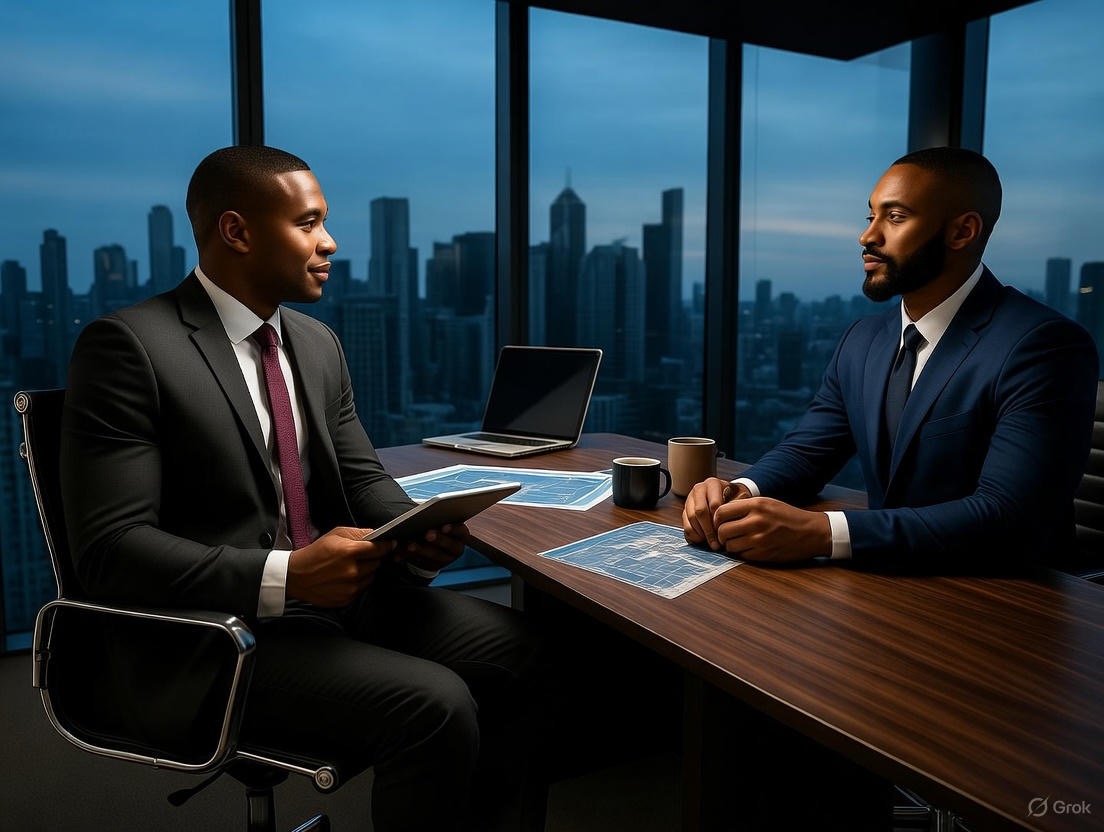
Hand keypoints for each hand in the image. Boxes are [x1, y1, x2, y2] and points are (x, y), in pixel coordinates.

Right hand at [286, 526, 394, 606]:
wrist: (296, 576)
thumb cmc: (316, 552)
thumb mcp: (335, 534)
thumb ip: (359, 533)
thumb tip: (377, 534)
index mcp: (349, 552)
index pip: (379, 549)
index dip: (386, 546)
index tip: (390, 544)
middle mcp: (352, 571)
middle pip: (377, 563)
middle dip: (372, 558)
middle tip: (360, 556)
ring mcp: (350, 587)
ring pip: (371, 576)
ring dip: (366, 571)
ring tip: (350, 567)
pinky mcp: (347, 598)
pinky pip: (362, 588)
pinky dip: (358, 583)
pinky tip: (344, 578)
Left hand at [395, 522, 470, 573]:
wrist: (436, 547)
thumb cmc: (438, 526)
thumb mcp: (443, 522)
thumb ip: (440, 517)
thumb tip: (431, 511)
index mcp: (461, 535)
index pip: (461, 532)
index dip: (453, 530)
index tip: (444, 527)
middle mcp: (455, 549)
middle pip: (448, 545)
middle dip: (437, 539)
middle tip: (427, 534)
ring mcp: (444, 560)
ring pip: (433, 556)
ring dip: (420, 550)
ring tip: (409, 545)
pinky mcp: (430, 566)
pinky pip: (418, 562)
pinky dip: (407, 557)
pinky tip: (398, 555)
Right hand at [683, 477, 749, 549]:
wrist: (727, 495)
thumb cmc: (735, 498)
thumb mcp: (740, 497)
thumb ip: (737, 505)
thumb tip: (732, 518)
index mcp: (712, 483)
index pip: (714, 504)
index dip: (719, 521)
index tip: (725, 533)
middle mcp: (699, 489)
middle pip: (700, 511)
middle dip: (709, 530)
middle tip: (716, 543)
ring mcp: (690, 499)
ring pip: (691, 519)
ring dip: (701, 534)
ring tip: (712, 543)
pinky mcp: (685, 510)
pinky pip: (685, 525)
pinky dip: (694, 535)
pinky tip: (704, 540)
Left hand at [712, 497, 830, 561]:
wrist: (811, 532)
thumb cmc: (787, 516)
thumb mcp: (766, 502)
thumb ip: (744, 506)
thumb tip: (719, 513)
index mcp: (756, 505)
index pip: (721, 512)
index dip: (716, 518)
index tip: (719, 522)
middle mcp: (756, 521)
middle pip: (722, 530)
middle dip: (721, 534)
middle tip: (726, 535)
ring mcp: (759, 540)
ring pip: (729, 545)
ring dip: (730, 545)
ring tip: (738, 540)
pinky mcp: (763, 554)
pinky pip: (741, 555)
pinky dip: (742, 552)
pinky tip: (749, 547)